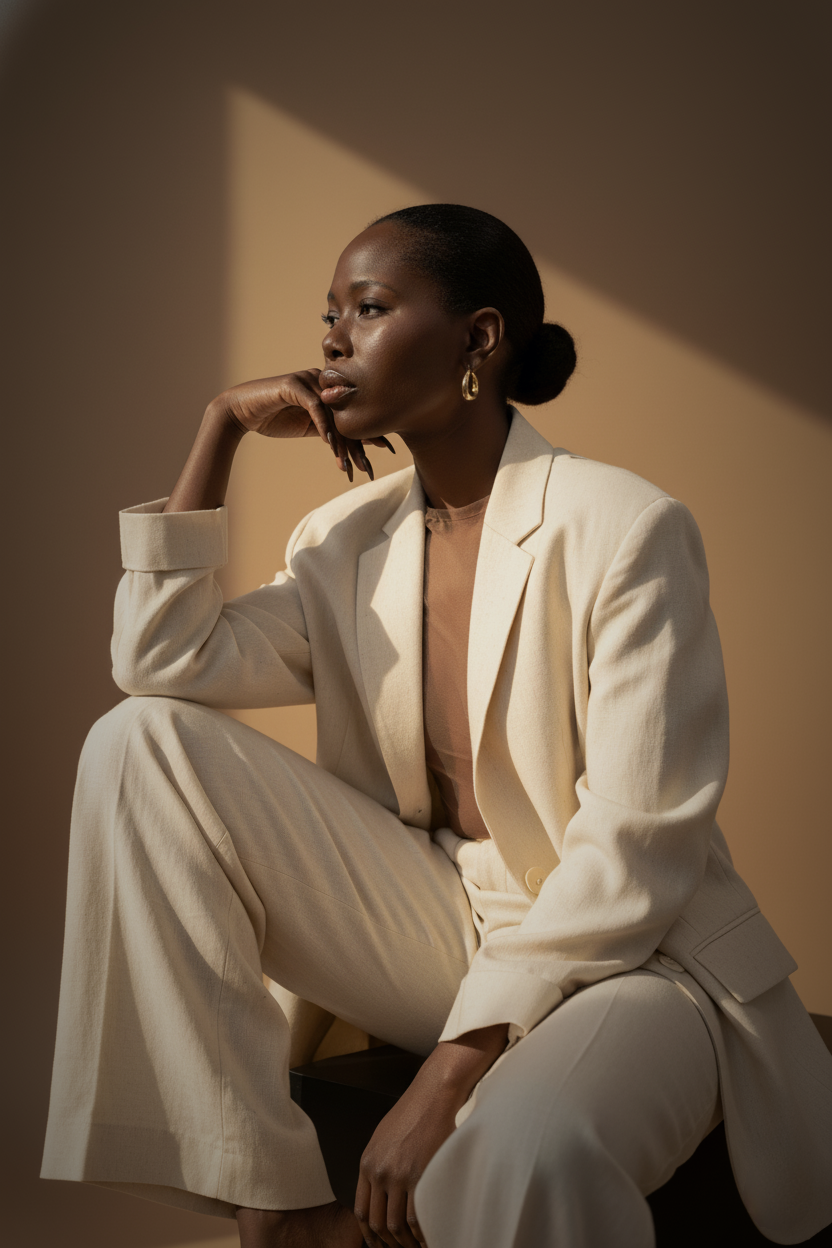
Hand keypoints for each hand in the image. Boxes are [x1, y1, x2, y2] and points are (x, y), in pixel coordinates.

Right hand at [217, 369, 393, 481]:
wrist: (242, 412)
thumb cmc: (274, 418)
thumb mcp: (309, 428)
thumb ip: (331, 430)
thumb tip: (355, 443)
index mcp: (328, 390)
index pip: (352, 413)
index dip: (369, 432)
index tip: (387, 449)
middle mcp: (321, 381)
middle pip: (346, 413)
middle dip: (359, 442)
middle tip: (369, 466)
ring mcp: (308, 380)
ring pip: (333, 412)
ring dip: (340, 441)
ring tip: (347, 464)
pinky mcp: (293, 384)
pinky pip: (314, 406)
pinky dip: (322, 426)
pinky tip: (329, 444)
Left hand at [354, 1024, 508, 1247]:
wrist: (433, 1094)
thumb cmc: (412, 1111)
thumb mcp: (383, 1137)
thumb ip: (378, 1165)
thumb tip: (380, 1192)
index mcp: (367, 1163)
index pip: (362, 1212)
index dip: (370, 1235)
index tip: (379, 1244)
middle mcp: (379, 1172)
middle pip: (378, 1223)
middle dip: (388, 1244)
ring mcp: (399, 1175)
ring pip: (396, 1225)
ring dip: (405, 1243)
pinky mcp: (420, 1175)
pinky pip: (416, 1217)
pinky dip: (421, 1234)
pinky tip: (427, 1238)